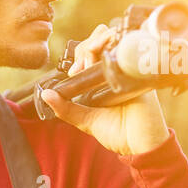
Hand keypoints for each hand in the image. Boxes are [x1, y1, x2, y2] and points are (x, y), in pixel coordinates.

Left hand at [40, 23, 170, 156]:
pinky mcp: (141, 71)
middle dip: (88, 47)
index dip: (81, 55)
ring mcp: (130, 70)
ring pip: (113, 42)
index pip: (90, 55)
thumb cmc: (117, 133)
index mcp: (102, 81)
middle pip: (100, 44)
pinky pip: (130, 51)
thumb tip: (45, 94)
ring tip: (90, 57)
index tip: (75, 70)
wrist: (141, 145)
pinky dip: (118, 44)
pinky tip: (108, 46)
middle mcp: (117, 72)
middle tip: (82, 65)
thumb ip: (66, 109)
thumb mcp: (86, 121)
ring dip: (99, 42)